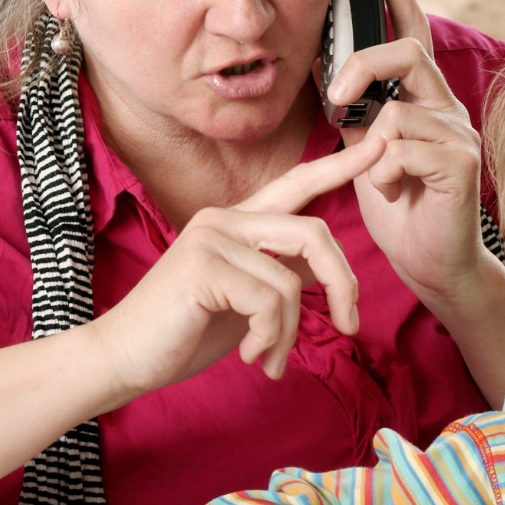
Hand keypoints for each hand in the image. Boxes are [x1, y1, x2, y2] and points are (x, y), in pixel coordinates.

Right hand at [83, 135, 385, 401]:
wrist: (124, 359)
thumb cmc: (183, 332)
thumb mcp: (244, 300)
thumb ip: (280, 275)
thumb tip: (326, 273)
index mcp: (236, 221)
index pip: (296, 185)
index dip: (340, 165)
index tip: (380, 146)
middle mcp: (224, 219)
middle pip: (313, 234)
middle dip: (343, 285)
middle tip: (348, 326)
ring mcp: (211, 238)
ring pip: (292, 282)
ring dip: (289, 333)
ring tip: (270, 358)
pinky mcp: (204, 266)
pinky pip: (270, 301)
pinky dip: (270, 338)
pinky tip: (251, 356)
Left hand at [320, 0, 494, 301]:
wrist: (431, 263)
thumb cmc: (400, 208)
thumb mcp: (363, 151)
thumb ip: (351, 111)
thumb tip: (321, 63)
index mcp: (421, 98)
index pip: (410, 30)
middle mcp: (445, 107)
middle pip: (405, 52)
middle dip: (362, 66)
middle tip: (334, 98)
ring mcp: (458, 133)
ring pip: (397, 109)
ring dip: (371, 148)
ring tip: (379, 179)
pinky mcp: (461, 163)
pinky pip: (403, 147)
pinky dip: (384, 173)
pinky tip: (395, 192)